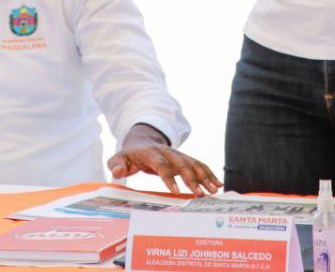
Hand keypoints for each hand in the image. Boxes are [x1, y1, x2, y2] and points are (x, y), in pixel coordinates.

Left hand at [106, 124, 221, 195]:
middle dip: (192, 178)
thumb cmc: (130, 155)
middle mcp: (167, 152)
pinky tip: (218, 184)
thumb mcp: (119, 158)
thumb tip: (116, 173)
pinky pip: (199, 165)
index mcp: (150, 153)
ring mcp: (178, 154)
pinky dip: (209, 173)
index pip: (161, 164)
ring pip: (193, 163)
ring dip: (205, 176)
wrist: (142, 140)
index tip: (176, 191)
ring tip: (214, 190)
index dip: (168, 176)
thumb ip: (116, 164)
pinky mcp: (184, 158)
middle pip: (182, 164)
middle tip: (200, 194)